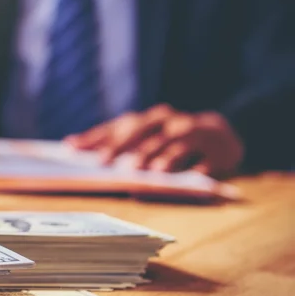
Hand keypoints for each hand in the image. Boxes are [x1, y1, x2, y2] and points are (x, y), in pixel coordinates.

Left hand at [65, 104, 244, 175]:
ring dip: (161, 156)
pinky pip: (208, 160)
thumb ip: (118, 143)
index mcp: (150, 119)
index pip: (119, 126)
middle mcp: (170, 121)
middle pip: (144, 130)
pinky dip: (200, 167)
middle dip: (123, 146)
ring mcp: (196, 132)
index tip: (72, 148)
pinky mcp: (219, 149)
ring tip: (148, 171)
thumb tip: (73, 145)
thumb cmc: (174, 142)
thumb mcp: (148, 140)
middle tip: (105, 162)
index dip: (96, 137)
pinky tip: (193, 176)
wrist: (223, 136)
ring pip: (175, 142)